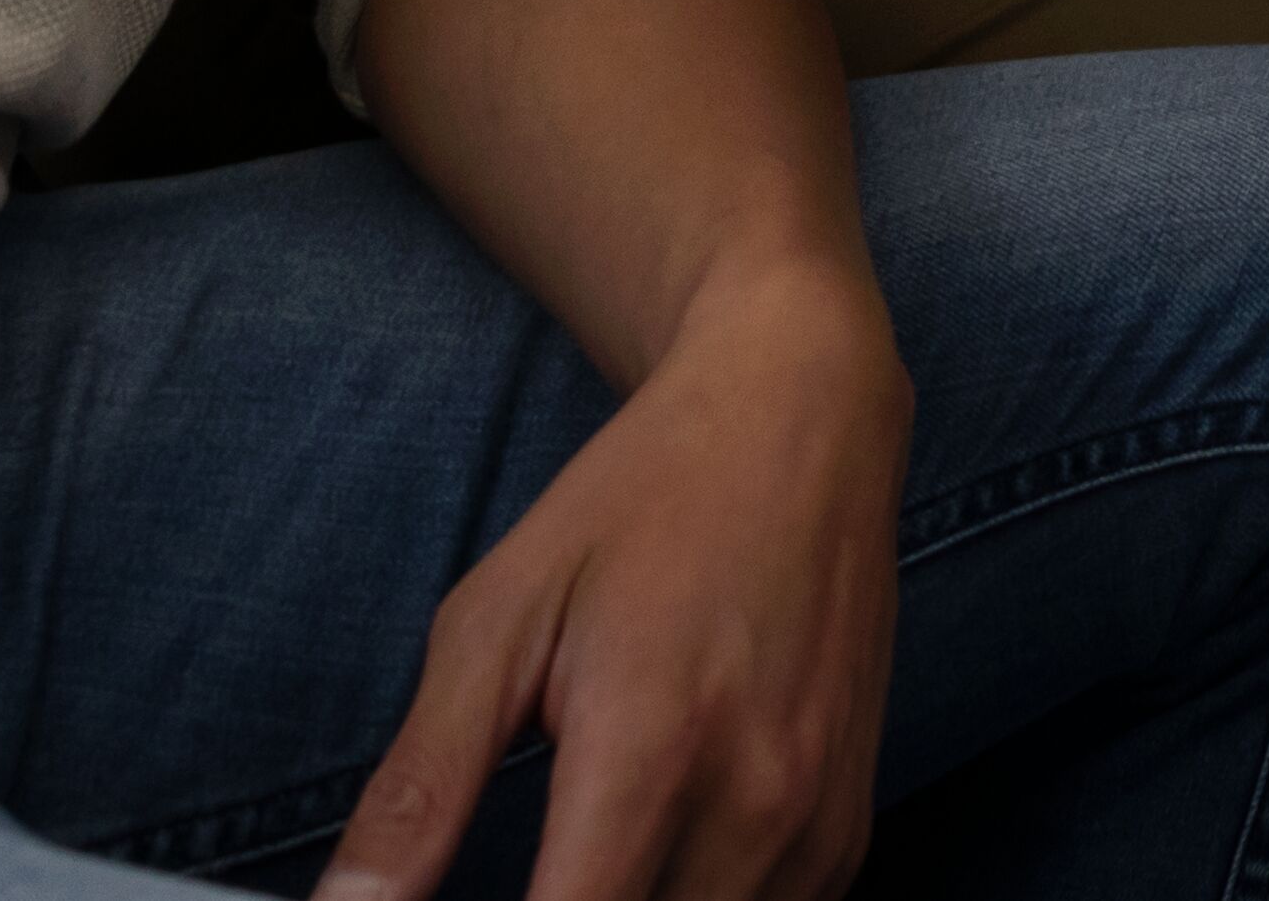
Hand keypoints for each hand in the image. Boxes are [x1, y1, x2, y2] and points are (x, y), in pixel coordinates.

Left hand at [315, 251, 909, 900]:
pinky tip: (652, 864)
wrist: (803, 413)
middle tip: (523, 875)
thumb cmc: (638, 504)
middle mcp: (755, 801)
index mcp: (651, 748)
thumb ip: (420, 787)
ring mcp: (817, 820)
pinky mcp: (848, 828)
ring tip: (574, 875)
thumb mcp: (498, 620)